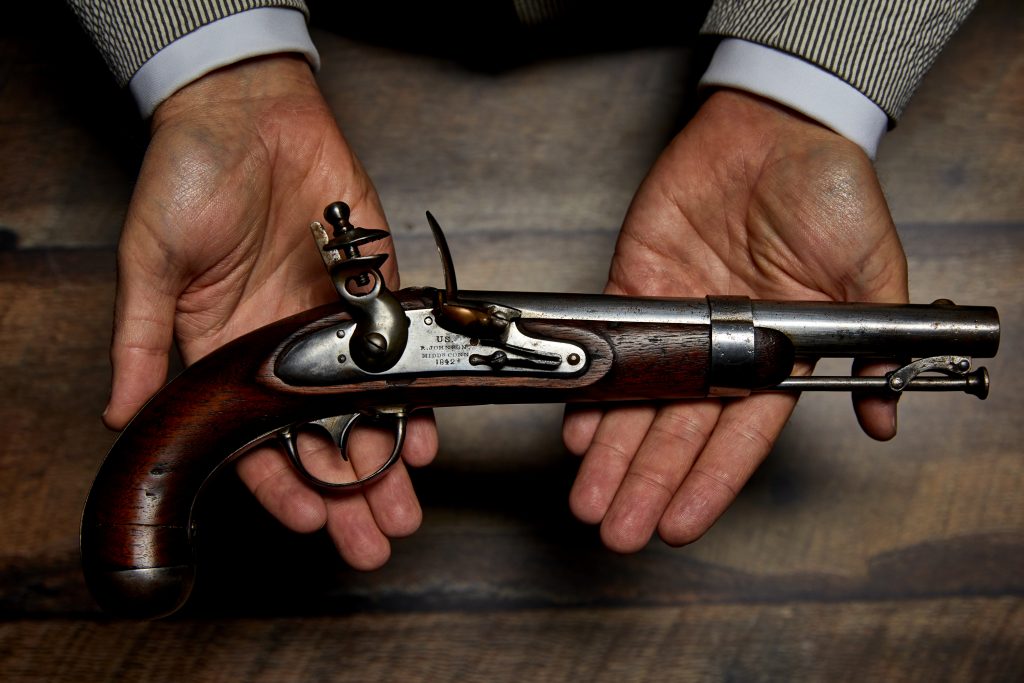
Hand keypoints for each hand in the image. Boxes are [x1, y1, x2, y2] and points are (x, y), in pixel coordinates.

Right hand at [103, 55, 436, 568]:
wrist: (248, 111)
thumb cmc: (188, 175)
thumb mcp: (150, 261)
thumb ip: (141, 338)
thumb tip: (122, 411)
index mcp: (225, 350)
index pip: (256, 437)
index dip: (281, 484)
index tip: (308, 519)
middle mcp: (283, 347)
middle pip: (320, 438)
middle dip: (347, 493)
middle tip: (371, 541)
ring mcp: (333, 324)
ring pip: (367, 409)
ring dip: (386, 461)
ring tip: (403, 508)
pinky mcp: (374, 289)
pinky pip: (400, 353)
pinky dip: (415, 395)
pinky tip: (425, 434)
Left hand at [563, 90, 907, 551]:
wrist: (774, 127)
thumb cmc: (830, 192)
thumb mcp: (871, 271)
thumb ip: (872, 345)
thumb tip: (883, 418)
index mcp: (774, 355)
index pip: (736, 439)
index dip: (707, 484)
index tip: (679, 525)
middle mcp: (718, 348)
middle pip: (676, 432)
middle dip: (647, 483)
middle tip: (619, 530)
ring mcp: (673, 320)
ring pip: (636, 400)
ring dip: (611, 451)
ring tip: (589, 497)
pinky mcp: (635, 285)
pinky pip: (610, 344)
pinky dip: (590, 384)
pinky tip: (577, 428)